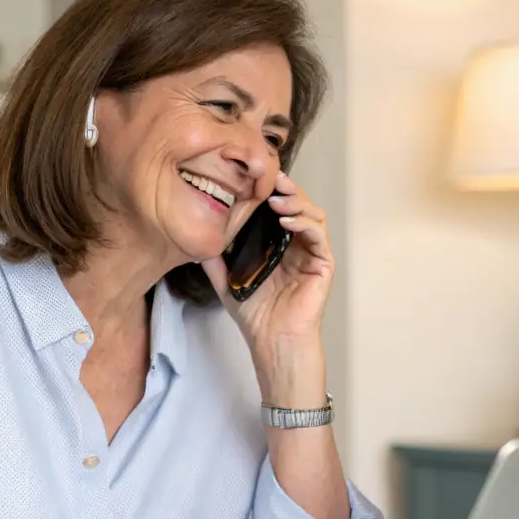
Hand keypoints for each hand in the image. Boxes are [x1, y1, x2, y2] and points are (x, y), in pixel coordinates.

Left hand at [200, 171, 333, 354]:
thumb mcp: (227, 281)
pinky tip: (286, 220)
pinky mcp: (323, 263)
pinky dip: (305, 223)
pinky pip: (318, 235)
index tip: (253, 177)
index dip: (269, 191)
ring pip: (312, 214)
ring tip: (276, 199)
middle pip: (298, 204)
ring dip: (296, 201)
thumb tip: (195, 240)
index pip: (277, 208)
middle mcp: (297, 244)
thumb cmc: (255, 314)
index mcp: (278, 244)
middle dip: (286, 188)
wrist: (272, 340)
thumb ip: (214, 260)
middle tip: (270, 178)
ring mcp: (312, 253)